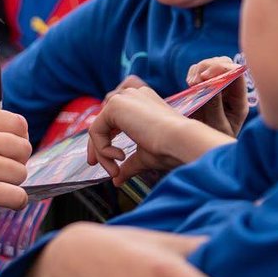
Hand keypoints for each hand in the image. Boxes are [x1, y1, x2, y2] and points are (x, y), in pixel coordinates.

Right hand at [0, 111, 31, 216]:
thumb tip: (2, 144)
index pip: (18, 124)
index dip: (18, 140)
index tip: (9, 153)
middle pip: (24, 150)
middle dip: (16, 164)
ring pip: (21, 175)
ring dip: (11, 185)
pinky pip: (17, 197)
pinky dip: (15, 203)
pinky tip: (2, 204)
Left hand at [88, 86, 226, 183]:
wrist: (182, 141)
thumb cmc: (170, 148)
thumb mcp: (144, 156)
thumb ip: (129, 164)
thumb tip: (117, 180)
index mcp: (143, 103)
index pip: (114, 120)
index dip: (105, 142)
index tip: (107, 164)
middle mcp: (132, 96)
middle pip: (103, 122)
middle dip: (97, 148)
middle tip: (98, 166)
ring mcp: (124, 98)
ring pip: (98, 128)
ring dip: (102, 153)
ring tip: (115, 170)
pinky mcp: (115, 104)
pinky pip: (96, 130)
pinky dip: (102, 148)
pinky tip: (119, 157)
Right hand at [186, 58, 247, 136]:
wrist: (201, 147)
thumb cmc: (214, 140)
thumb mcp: (217, 126)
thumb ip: (215, 106)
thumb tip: (210, 84)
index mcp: (238, 101)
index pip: (237, 75)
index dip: (224, 69)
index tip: (206, 76)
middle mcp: (229, 90)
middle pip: (224, 64)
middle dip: (210, 66)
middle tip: (196, 80)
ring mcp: (215, 86)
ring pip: (210, 64)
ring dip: (199, 69)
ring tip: (191, 84)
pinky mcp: (202, 86)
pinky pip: (198, 70)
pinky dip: (192, 72)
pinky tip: (189, 84)